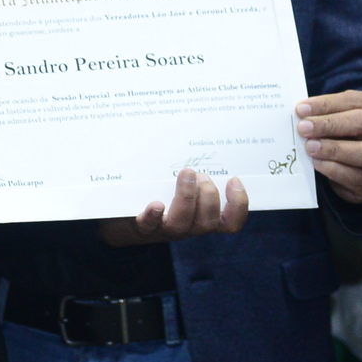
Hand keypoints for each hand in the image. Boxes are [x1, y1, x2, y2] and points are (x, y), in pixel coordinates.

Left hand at [98, 169, 247, 245]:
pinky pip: (149, 225)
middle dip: (209, 196)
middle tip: (201, 175)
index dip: (239, 205)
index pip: (230, 222)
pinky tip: (155, 204)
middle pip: (208, 222)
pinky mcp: (141, 225)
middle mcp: (188, 226)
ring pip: (182, 225)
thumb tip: (206, 133)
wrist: (122, 214)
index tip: (234, 180)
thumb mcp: (183, 182)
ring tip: (185, 174)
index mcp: (202, 217)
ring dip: (187, 198)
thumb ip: (198, 169)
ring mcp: (165, 228)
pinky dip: (154, 215)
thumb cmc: (161, 192)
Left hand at [295, 90, 361, 203]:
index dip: (327, 104)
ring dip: (334, 148)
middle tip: (304, 128)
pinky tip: (317, 163)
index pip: (356, 101)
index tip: (301, 109)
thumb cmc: (349, 141)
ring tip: (310, 147)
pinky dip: (334, 169)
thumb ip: (328, 116)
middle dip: (330, 124)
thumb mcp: (343, 123)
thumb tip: (302, 114)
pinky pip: (357, 176)